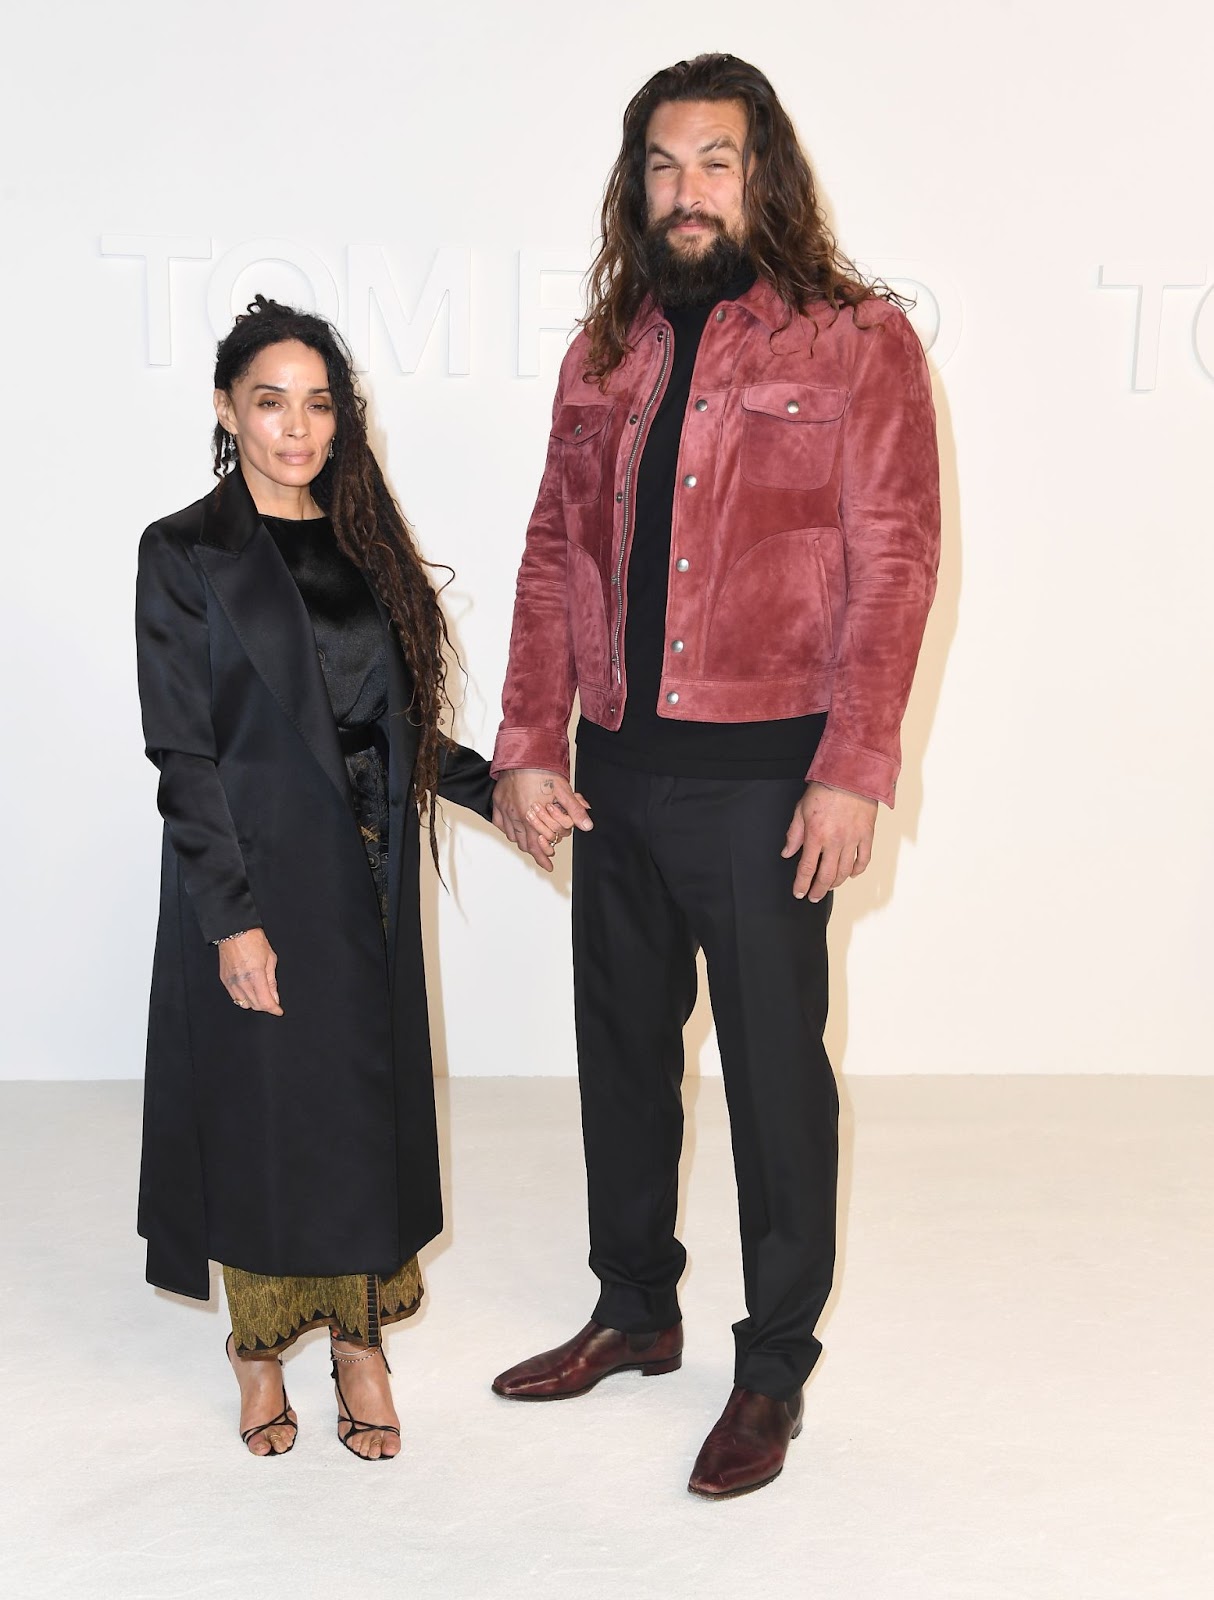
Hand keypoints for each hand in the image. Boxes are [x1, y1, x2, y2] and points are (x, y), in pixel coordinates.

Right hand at [218, 929, 282, 1014]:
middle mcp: (242, 982)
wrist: (235, 931)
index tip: (278, 1010)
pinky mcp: (224, 980)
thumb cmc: (254, 941)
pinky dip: (244, 998)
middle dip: (266, 1006)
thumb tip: (275, 997)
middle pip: (255, 1005)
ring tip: (261, 995)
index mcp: (255, 976)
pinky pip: (235, 997)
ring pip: (244, 1004)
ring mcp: (231, 982)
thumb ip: (272, 981)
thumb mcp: (270, 959)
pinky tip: (250, 991)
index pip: (265, 1002)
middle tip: (272, 1000)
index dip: (274, 1009)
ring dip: (254, 1003)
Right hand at [492, 769, 592, 871]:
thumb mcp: (564, 790)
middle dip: (535, 850)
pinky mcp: (498, 801)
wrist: (523, 754)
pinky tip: (515, 828)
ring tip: (532, 840)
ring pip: (512, 835)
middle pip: (525, 844)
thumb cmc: (541, 769)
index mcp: (532, 816)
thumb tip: (587, 825)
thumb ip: (575, 810)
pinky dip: (508, 829)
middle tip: (544, 852)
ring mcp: (505, 809)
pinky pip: (500, 823)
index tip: (548, 865)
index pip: (537, 846)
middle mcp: (517, 815)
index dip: (543, 858)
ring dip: (523, 840)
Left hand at [781, 782, 877, 901]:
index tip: (799, 892)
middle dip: (818, 890)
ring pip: (845, 871)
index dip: (802, 884)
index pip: (807, 869)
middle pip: (826, 876)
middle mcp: (835, 841)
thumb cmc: (825, 788)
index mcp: (816, 836)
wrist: (850, 775)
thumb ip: (794, 834)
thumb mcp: (801, 809)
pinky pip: (863, 859)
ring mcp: (852, 840)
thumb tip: (787, 853)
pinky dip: (857, 870)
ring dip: (836, 883)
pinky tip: (851, 874)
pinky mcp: (866, 835)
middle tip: (814, 896)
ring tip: (829, 887)